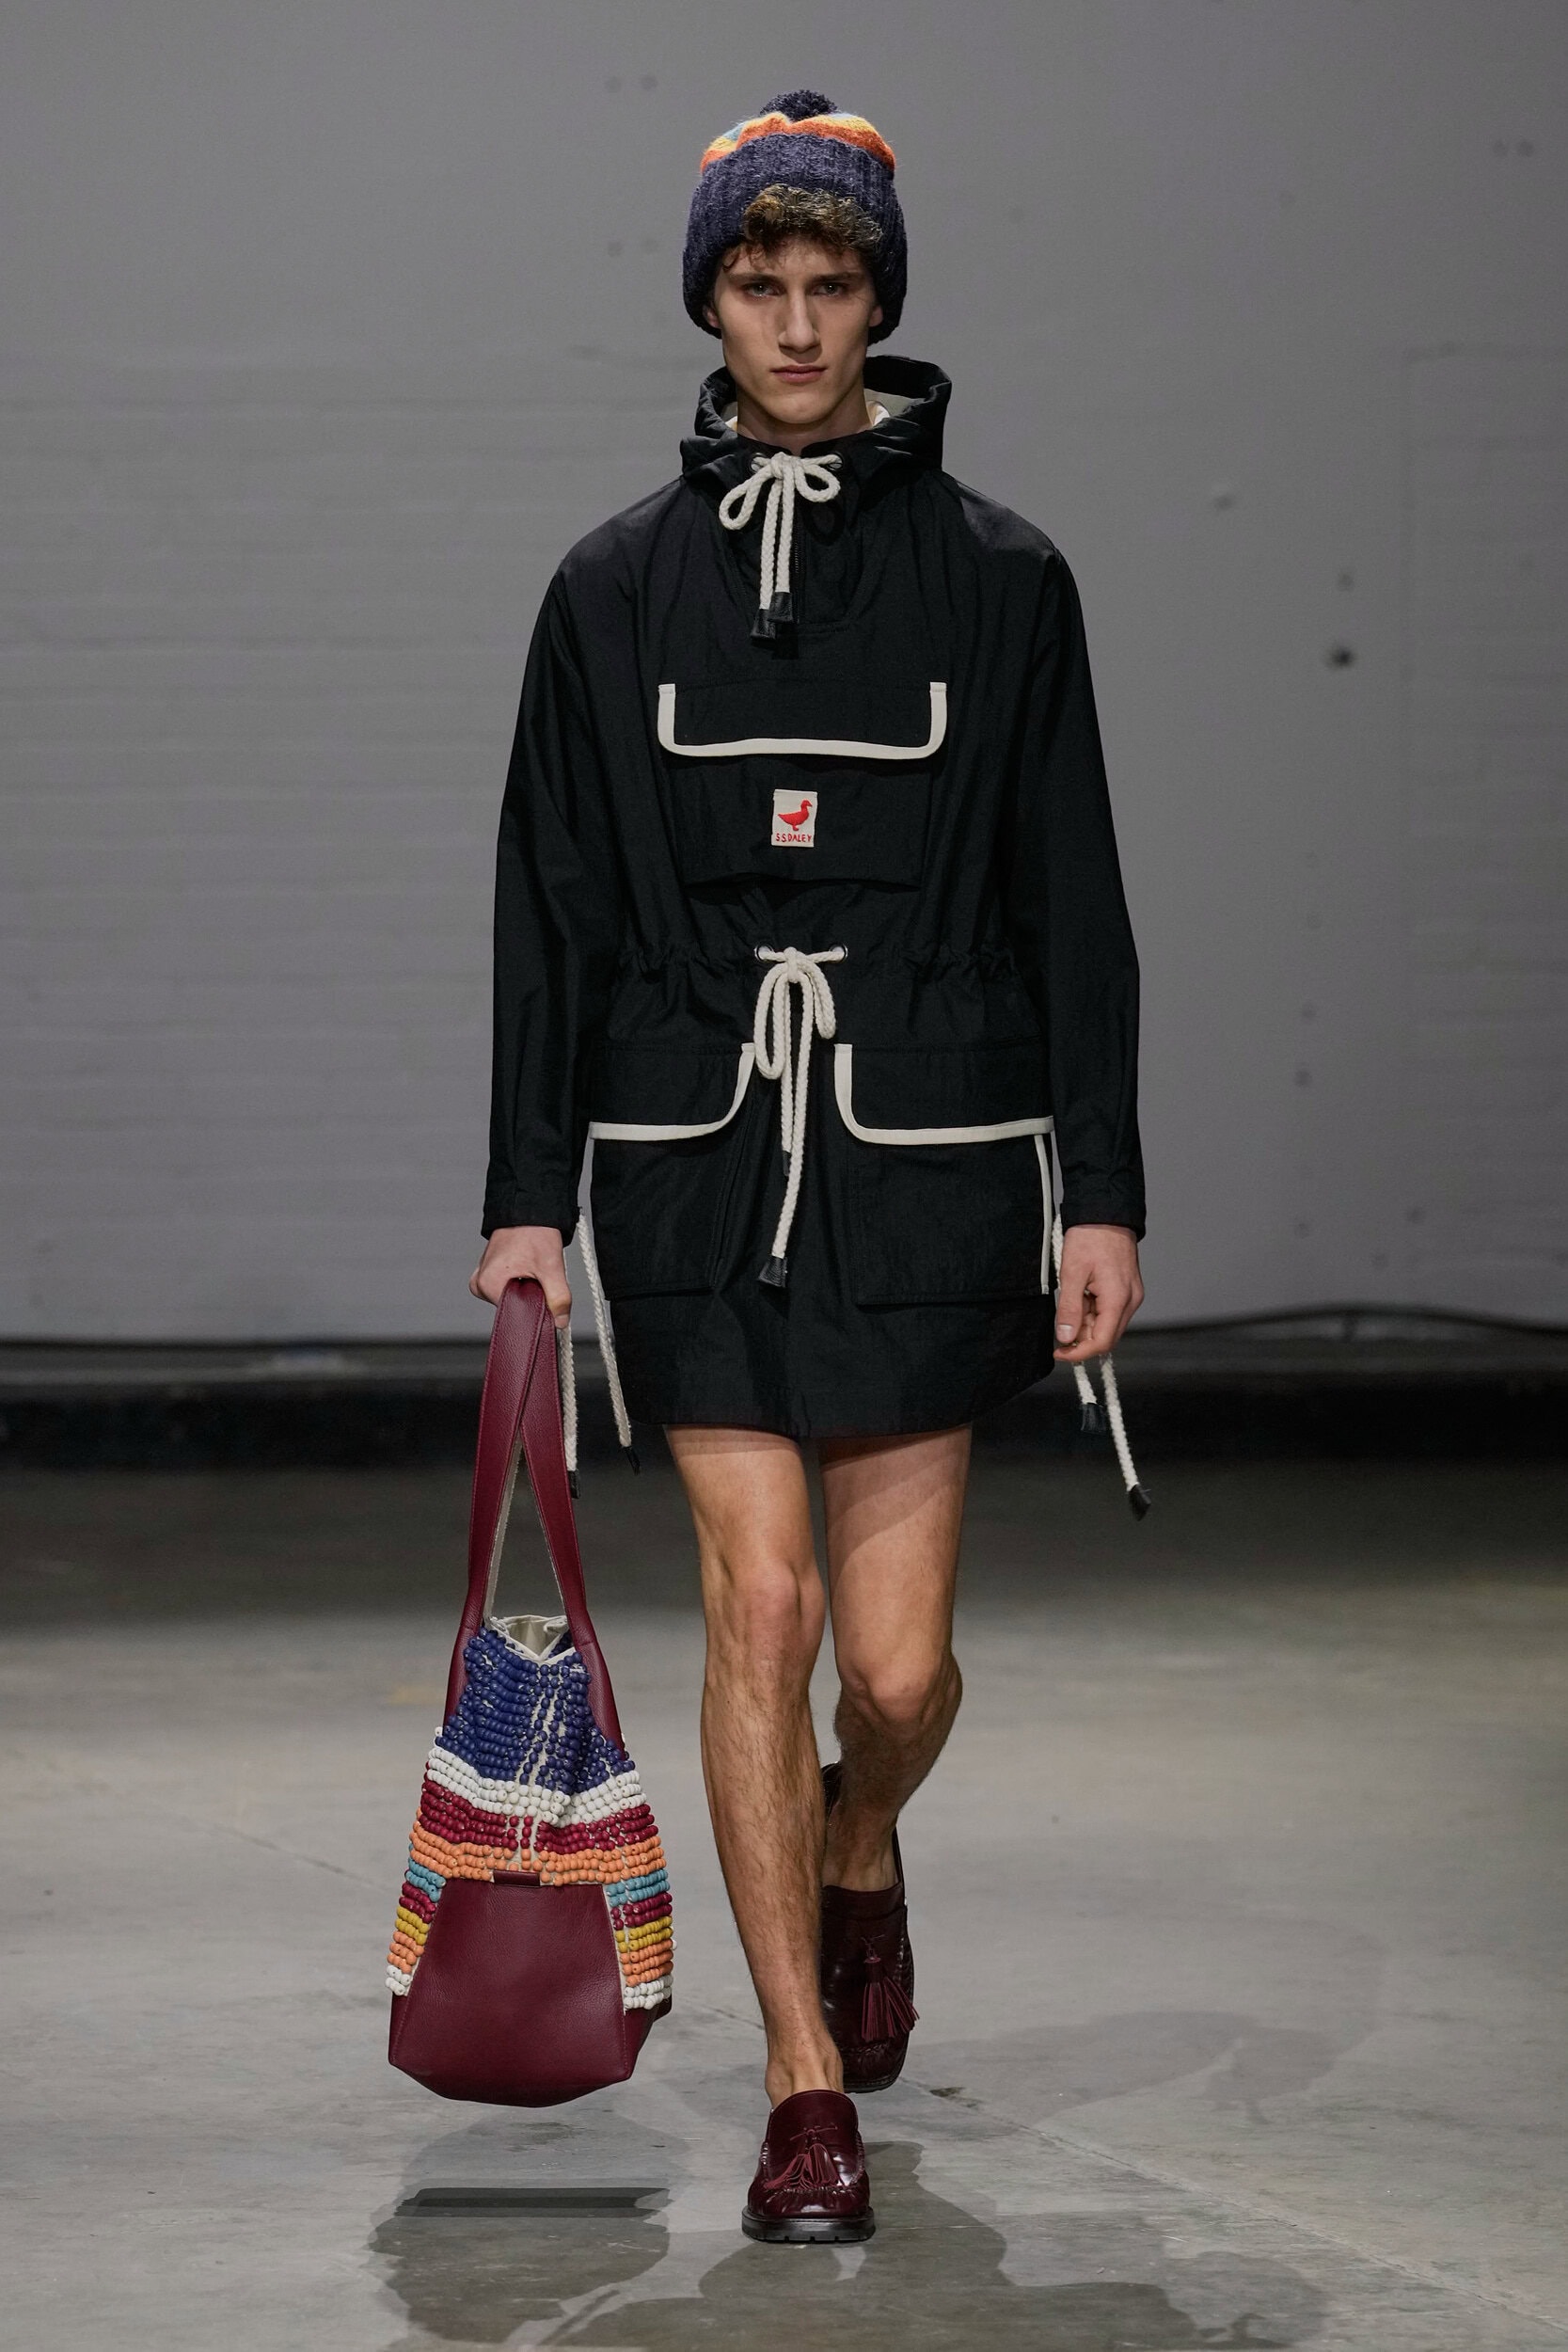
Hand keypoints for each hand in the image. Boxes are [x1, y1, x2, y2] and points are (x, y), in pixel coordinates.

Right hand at [469, 1225, 570, 1327]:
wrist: (530, 1209)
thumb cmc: (535, 1232)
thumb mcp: (550, 1267)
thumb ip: (558, 1297)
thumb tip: (560, 1322)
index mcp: (486, 1285)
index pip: (514, 1314)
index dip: (535, 1309)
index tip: (544, 1293)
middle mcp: (479, 1283)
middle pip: (513, 1307)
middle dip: (531, 1298)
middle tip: (540, 1276)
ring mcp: (483, 1277)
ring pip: (512, 1298)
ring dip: (528, 1289)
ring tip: (533, 1268)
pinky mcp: (490, 1272)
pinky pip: (509, 1288)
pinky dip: (522, 1282)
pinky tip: (528, 1268)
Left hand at [1053, 1224, 1142, 1362]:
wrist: (1106, 1213)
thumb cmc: (1090, 1237)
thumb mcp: (1071, 1274)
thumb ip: (1070, 1309)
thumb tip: (1066, 1338)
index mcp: (1118, 1299)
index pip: (1101, 1342)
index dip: (1078, 1353)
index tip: (1059, 1352)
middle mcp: (1130, 1301)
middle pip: (1106, 1337)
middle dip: (1082, 1338)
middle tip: (1061, 1326)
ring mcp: (1131, 1295)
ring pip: (1107, 1325)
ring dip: (1086, 1323)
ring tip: (1072, 1298)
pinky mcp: (1128, 1290)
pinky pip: (1110, 1311)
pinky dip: (1093, 1311)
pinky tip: (1082, 1294)